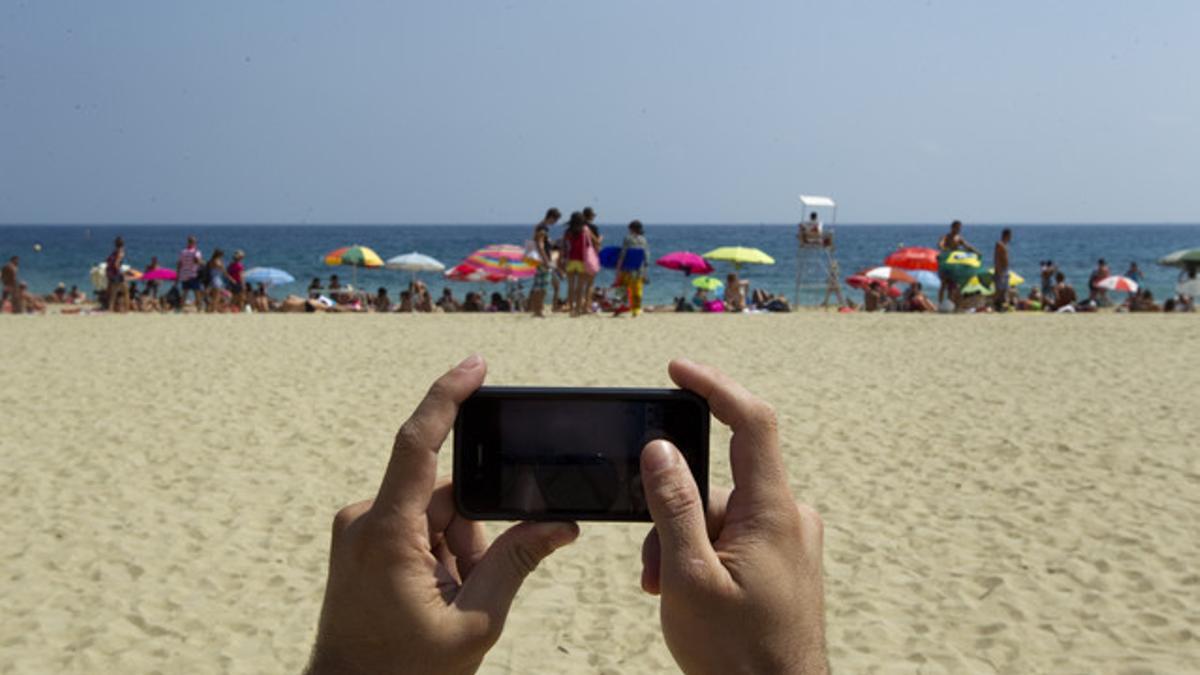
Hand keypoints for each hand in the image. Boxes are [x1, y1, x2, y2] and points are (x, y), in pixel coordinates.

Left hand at [307, 355, 578, 674]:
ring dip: (457, 549)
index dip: (447, 397)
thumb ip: (516, 564)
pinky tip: (436, 596)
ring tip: (449, 601)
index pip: (417, 443)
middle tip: (471, 585)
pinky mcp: (360, 542)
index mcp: (386, 532)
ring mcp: (359, 530)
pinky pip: (414, 527)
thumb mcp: (474, 622)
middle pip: (444, 495)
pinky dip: (439, 554)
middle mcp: (364, 519)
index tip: (476, 365)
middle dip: (473, 532)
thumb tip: (560, 526)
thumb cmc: (404, 671)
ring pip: (434, 514)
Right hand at [639, 359, 827, 674]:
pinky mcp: (785, 561)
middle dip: (674, 513)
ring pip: (721, 516)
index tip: (677, 369)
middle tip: (651, 567)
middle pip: (719, 483)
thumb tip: (662, 449)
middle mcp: (790, 517)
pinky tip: (690, 594)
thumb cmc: (736, 655)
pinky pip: (737, 538)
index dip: (714, 386)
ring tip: (666, 592)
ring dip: (684, 544)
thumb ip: (675, 506)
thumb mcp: (688, 576)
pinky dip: (705, 556)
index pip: (751, 422)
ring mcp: (790, 540)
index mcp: (774, 511)